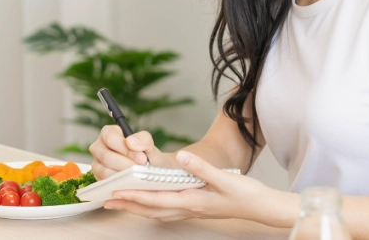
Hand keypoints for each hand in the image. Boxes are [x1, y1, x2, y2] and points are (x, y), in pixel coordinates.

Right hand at [89, 126, 174, 179]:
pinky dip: (120, 184)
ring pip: (106, 171)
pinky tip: (131, 182)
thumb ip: (143, 139)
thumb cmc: (146, 155)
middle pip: (107, 156)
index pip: (110, 138)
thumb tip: (130, 141)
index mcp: (108, 133)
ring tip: (137, 175)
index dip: (125, 149)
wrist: (148, 172)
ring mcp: (96, 164)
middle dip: (127, 164)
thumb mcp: (149, 145)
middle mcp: (98, 147)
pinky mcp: (98, 178)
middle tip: (141, 169)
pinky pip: (106, 183)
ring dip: (124, 175)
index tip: (142, 158)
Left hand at [103, 151, 296, 225]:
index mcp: (192, 200)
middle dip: (128, 204)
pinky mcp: (195, 208)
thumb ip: (201, 167)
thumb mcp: (225, 178)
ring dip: (137, 206)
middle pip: (151, 209)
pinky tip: (147, 203)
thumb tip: (182, 157)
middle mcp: (188, 208)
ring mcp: (191, 210)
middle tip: (106, 199)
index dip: (135, 195)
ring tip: (120, 201)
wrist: (261, 207)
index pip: (157, 199)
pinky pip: (166, 210)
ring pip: (157, 211)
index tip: (117, 191)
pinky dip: (151, 207)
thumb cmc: (245, 194)